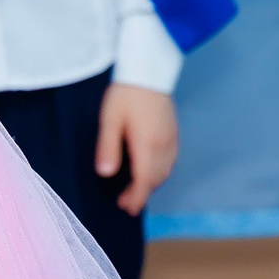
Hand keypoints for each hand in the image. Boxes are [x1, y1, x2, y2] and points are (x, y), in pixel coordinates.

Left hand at [97, 83, 177, 215]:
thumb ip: (108, 147)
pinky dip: (159, 171)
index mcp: (147, 144)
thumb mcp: (110, 119)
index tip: (127, 209)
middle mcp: (164, 145)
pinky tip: (148, 169)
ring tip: (134, 188)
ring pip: (165, 171)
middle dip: (142, 193)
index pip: (145, 180)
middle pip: (156, 179)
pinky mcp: (173, 132)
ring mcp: (171, 139)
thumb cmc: (126, 93)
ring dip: (151, 183)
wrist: (148, 69)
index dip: (137, 198)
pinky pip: (170, 160)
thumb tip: (105, 173)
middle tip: (125, 201)